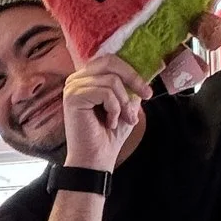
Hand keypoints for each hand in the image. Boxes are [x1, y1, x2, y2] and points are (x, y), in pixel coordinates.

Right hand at [60, 56, 148, 172]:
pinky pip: (105, 92)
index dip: (131, 70)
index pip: (110, 60)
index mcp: (87, 78)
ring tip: (123, 120)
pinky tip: (109, 122)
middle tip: (146, 96)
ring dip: (123, 102)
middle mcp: (76, 79)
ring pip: (111, 79)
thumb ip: (130, 86)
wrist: (96, 159)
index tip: (147, 90)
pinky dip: (114, 108)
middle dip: (133, 79)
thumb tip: (146, 70)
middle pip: (110, 62)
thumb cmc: (109, 135)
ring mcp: (73, 87)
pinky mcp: (73, 97)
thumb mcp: (125, 105)